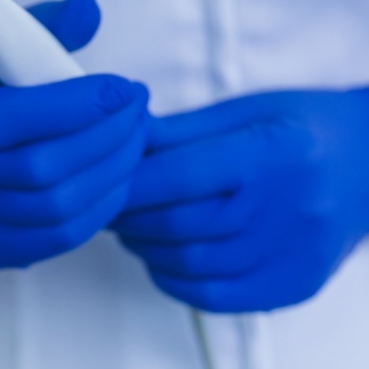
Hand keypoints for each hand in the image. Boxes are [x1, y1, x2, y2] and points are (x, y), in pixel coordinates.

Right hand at [0, 0, 148, 268]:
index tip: (123, 88)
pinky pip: (57, 238)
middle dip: (108, 137)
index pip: (10, 117)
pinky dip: (100, 208)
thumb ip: (42, 26)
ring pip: (57, 208)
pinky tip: (117, 177)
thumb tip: (90, 10)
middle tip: (139, 110)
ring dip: (112, 172)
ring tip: (136, 140)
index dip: (77, 104)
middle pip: (42, 168)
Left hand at [112, 88, 368, 311]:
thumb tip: (126, 139)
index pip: (179, 175)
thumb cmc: (303, 126)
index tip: (106, 180)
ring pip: (192, 264)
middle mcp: (286, 208)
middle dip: (129, 217)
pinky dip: (175, 281)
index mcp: (270, 152)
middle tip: (110, 205)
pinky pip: (218, 297)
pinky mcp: (295, 284)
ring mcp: (293, 254)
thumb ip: (181, 130)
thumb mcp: (245, 110)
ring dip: (145, 248)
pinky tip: (161, 260)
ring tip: (131, 229)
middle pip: (179, 224)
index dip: (130, 182)